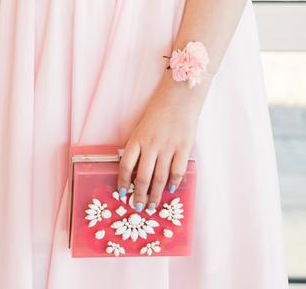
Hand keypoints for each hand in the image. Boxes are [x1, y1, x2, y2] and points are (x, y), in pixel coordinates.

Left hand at [116, 73, 205, 212]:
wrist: (179, 97)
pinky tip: (170, 190)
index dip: (123, 182)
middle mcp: (152, 145)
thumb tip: (134, 171)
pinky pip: (177, 171)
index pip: (126, 165)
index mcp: (138, 138)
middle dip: (140, 196)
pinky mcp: (183, 148)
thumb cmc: (158, 112)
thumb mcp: (142, 127)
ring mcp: (168, 147)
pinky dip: (173, 183)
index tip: (122, 193)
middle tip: (138, 208)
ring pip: (160, 178)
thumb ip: (139, 147)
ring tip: (153, 206)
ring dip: (155, 195)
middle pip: (143, 177)